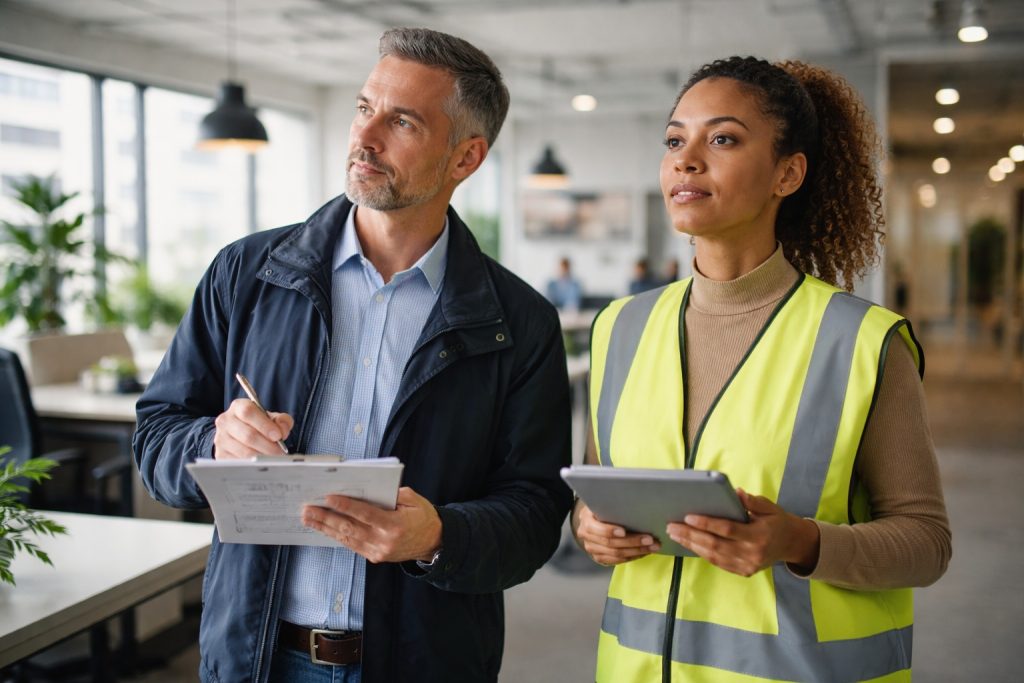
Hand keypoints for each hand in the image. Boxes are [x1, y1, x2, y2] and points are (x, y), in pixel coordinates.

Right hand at [213, 398, 292, 458]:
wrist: (238, 435)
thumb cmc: (257, 424)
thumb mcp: (271, 418)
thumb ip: (281, 420)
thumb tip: (282, 430)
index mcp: (238, 407)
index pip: (248, 413)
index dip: (264, 425)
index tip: (278, 436)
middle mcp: (226, 421)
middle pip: (248, 435)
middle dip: (268, 446)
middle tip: (280, 452)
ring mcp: (221, 439)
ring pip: (244, 451)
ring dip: (262, 457)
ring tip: (274, 459)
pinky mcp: (220, 454)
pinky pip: (239, 463)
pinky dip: (253, 465)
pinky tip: (262, 464)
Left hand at [301, 486, 441, 563]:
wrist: (433, 543)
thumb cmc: (423, 517)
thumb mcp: (414, 499)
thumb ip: (393, 494)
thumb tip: (369, 489)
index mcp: (395, 525)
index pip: (365, 514)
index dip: (345, 506)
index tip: (327, 498)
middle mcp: (384, 541)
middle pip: (349, 528)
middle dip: (326, 517)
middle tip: (307, 509)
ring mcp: (378, 552)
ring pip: (346, 538)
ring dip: (325, 528)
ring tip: (308, 519)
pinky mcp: (374, 557)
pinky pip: (351, 545)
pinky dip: (336, 536)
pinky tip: (324, 528)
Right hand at [575, 503, 660, 565]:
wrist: (592, 520)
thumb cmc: (602, 509)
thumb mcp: (603, 503)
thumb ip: (613, 506)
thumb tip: (634, 504)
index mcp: (587, 520)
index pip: (597, 528)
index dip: (610, 531)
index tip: (624, 531)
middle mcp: (586, 536)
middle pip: (611, 543)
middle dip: (633, 542)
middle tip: (650, 539)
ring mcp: (592, 548)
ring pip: (616, 554)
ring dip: (637, 551)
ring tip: (652, 546)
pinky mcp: (599, 557)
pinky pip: (617, 560)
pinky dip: (632, 557)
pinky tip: (643, 552)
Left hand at [665, 489, 819, 576]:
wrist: (792, 544)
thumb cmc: (778, 521)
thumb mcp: (770, 507)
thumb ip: (753, 502)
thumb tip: (735, 493)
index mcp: (759, 536)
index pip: (728, 530)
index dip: (707, 524)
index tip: (688, 517)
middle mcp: (752, 554)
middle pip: (715, 545)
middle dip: (691, 535)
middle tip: (672, 526)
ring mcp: (747, 566)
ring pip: (713, 556)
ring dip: (692, 545)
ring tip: (675, 534)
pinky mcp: (743, 572)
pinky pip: (718, 563)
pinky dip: (702, 553)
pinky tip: (689, 544)